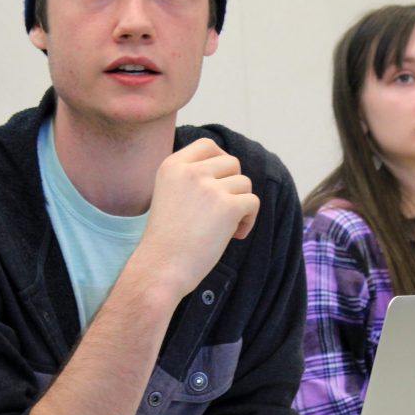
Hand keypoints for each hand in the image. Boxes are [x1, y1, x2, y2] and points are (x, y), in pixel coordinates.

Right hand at [135, 138, 259, 296]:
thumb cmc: (166, 240)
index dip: (220, 162)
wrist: (160, 269)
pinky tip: (234, 236)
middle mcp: (191, 171)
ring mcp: (209, 187)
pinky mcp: (227, 207)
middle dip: (233, 186)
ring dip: (241, 205)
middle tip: (221, 212)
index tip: (219, 183)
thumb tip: (230, 171)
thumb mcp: (169, 194)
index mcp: (172, 165)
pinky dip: (249, 220)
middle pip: (232, 163)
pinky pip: (253, 203)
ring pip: (244, 184)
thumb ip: (192, 178)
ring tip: (225, 227)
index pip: (208, 145)